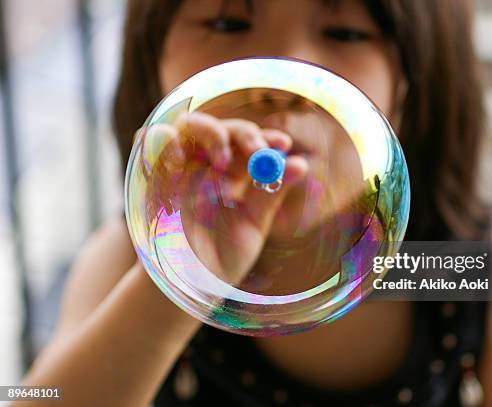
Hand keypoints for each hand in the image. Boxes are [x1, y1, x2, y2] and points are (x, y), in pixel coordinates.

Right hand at [143, 111, 308, 284]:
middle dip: (241, 134)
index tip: (283, 143)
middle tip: (257, 151)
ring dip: (207, 133)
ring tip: (221, 159)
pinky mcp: (150, 177)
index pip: (246, 140)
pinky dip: (160, 140)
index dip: (264, 136)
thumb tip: (301, 163)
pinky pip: (149, 144)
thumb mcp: (253, 225)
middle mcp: (204, 165)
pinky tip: (178, 158)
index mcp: (231, 172)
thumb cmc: (224, 256)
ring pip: (186, 127)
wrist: (190, 286)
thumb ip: (271, 193)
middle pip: (220, 128)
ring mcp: (177, 168)